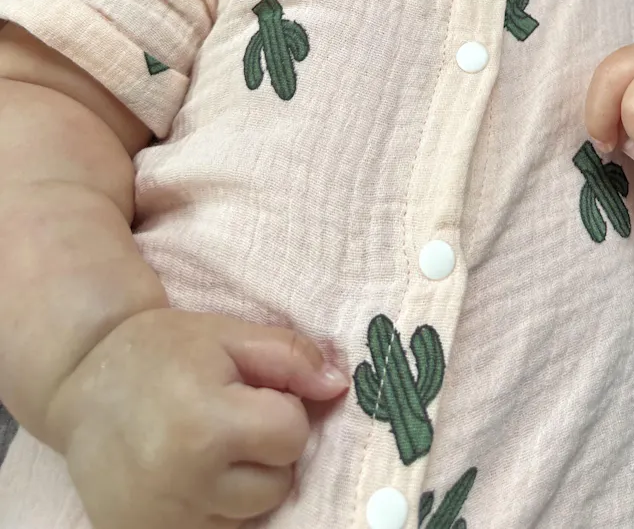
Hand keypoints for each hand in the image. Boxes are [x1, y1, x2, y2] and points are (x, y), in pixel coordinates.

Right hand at [45, 307, 348, 528]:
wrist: (82, 381)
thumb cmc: (163, 351)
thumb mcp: (229, 335)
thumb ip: (291, 357)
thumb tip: (338, 386)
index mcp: (206, 426)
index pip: (293, 436)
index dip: (281, 410)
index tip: (251, 393)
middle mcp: (183, 484)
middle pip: (276, 485)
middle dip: (264, 451)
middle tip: (225, 419)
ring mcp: (162, 522)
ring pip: (248, 517)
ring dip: (240, 485)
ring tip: (204, 446)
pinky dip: (213, 509)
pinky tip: (189, 475)